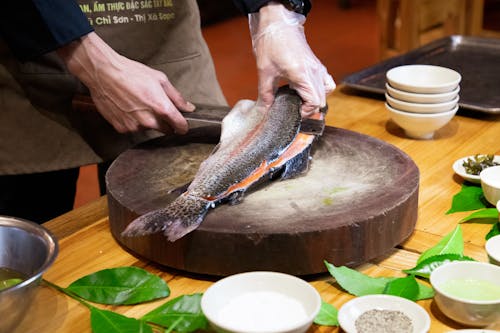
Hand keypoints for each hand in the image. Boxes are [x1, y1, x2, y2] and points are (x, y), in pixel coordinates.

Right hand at [58, 32, 193, 133]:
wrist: (103, 73)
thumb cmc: (130, 73)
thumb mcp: (159, 79)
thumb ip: (176, 97)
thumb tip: (188, 107)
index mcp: (161, 108)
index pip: (180, 126)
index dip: (182, 125)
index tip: (181, 124)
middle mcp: (148, 120)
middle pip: (166, 130)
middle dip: (165, 122)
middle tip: (156, 107)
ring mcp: (134, 126)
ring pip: (148, 129)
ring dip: (147, 121)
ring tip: (138, 103)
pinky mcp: (122, 128)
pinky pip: (133, 129)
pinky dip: (133, 121)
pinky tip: (128, 108)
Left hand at [249, 2, 334, 116]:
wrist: (278, 24)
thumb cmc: (271, 44)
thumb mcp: (264, 71)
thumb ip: (265, 93)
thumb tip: (264, 109)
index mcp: (302, 75)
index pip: (314, 102)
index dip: (305, 111)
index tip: (294, 112)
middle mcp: (314, 72)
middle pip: (321, 100)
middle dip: (309, 108)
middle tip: (294, 108)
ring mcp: (318, 68)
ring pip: (326, 92)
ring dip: (315, 99)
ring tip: (300, 99)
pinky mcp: (317, 65)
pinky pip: (326, 82)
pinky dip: (320, 90)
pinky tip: (305, 89)